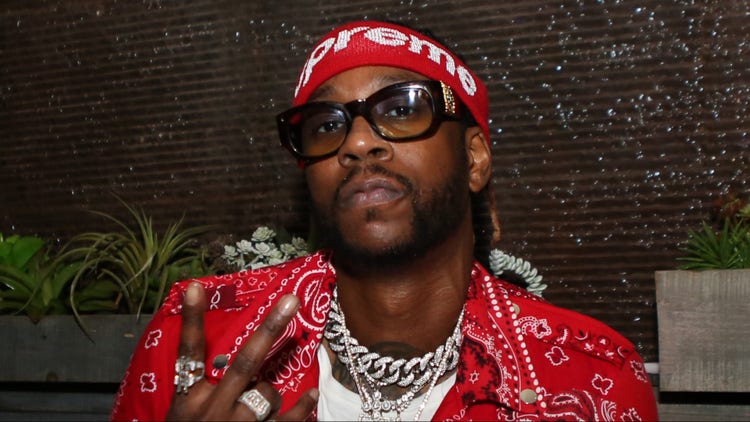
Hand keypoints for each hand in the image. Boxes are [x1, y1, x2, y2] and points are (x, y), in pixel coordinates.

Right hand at [165, 282, 318, 420]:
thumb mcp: (180, 416)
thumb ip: (197, 390)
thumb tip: (214, 360)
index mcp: (187, 401)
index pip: (188, 353)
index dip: (191, 319)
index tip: (196, 286)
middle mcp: (212, 411)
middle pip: (243, 363)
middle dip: (269, 329)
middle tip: (291, 300)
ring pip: (267, 393)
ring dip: (272, 390)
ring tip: (264, 397)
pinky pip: (287, 420)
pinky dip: (301, 407)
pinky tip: (310, 396)